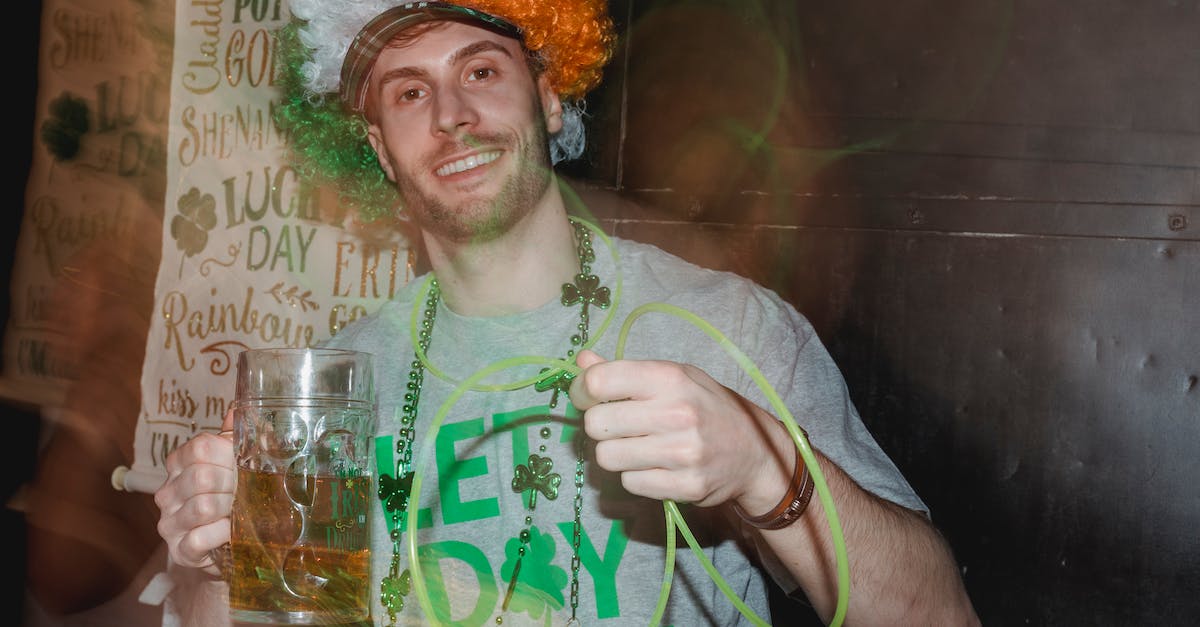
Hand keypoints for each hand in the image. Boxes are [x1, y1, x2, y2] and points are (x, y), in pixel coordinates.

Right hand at [154, 407, 236, 573]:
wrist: (225, 542)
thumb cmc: (231, 495)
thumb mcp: (235, 463)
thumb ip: (237, 437)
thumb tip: (237, 410)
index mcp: (180, 463)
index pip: (201, 447)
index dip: (229, 456)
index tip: (243, 465)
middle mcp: (168, 491)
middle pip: (202, 477)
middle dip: (233, 485)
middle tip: (247, 492)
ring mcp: (170, 522)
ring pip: (203, 507)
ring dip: (231, 510)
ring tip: (240, 512)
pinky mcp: (179, 549)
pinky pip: (201, 538)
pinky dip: (223, 534)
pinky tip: (232, 531)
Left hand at [568, 350, 792, 508]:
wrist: (755, 451)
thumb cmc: (707, 406)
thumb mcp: (674, 376)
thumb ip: (625, 371)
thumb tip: (582, 360)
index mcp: (669, 377)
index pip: (599, 381)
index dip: (583, 390)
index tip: (590, 396)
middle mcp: (676, 413)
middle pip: (596, 424)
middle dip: (600, 425)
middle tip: (617, 425)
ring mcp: (682, 453)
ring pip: (607, 458)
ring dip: (616, 453)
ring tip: (637, 446)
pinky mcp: (686, 486)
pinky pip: (630, 483)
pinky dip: (636, 476)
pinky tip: (655, 466)